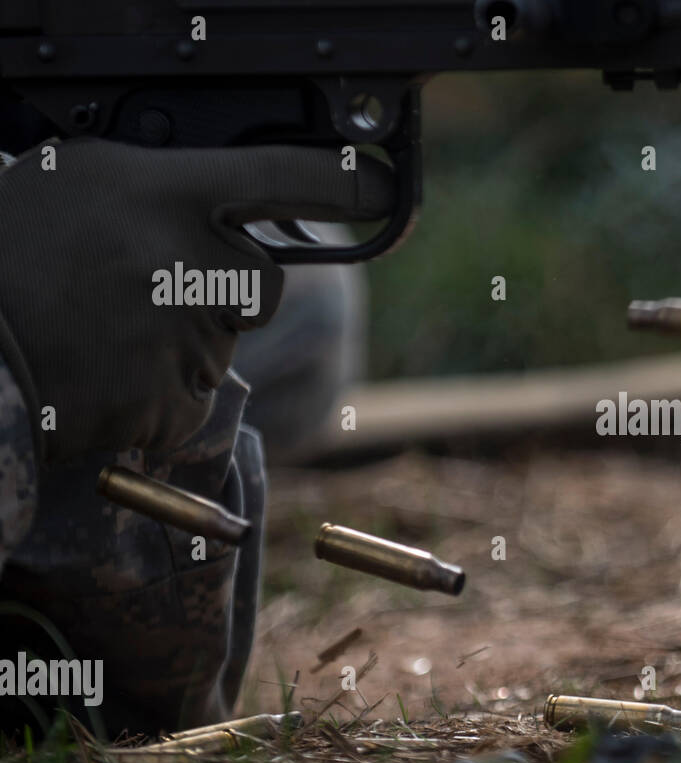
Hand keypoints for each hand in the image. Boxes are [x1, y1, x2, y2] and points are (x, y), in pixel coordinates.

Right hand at [0, 138, 391, 459]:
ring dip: (182, 344)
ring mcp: (185, 338)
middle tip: (149, 287)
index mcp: (166, 192)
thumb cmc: (13, 249)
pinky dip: (159, 395)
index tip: (379, 189)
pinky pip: (195, 400)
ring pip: (225, 345)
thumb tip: (240, 204)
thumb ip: (173, 187)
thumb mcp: (87, 180)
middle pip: (263, 282)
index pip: (286, 177)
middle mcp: (189, 262)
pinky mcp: (173, 403)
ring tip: (104, 330)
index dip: (344, 185)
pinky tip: (106, 373)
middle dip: (226, 290)